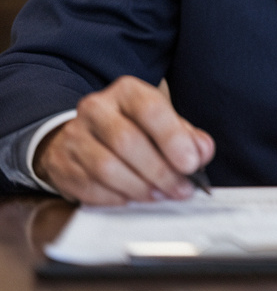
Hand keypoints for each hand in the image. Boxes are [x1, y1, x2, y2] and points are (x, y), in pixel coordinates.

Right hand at [33, 76, 215, 204]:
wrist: (87, 136)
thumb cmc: (135, 130)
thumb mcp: (164, 124)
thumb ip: (188, 137)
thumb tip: (202, 151)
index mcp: (127, 92)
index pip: (150, 109)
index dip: (173, 138)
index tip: (191, 164)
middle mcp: (96, 108)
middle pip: (127, 141)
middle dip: (159, 171)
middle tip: (180, 189)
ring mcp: (73, 135)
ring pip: (106, 167)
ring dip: (139, 187)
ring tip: (160, 196)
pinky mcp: (60, 163)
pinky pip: (88, 186)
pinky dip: (115, 198)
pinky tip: (132, 199)